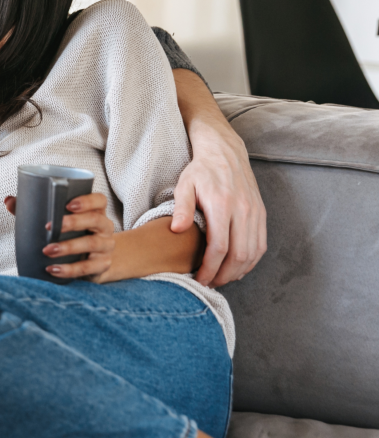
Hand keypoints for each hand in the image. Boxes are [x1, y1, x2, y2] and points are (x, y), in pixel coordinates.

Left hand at [4, 193, 115, 281]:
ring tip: (47, 251)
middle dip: (73, 223)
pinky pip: (87, 267)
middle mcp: (105, 227)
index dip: (86, 201)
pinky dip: (69, 269)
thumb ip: (34, 209)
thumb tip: (8, 201)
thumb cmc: (71, 234)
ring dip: (68, 247)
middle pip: (95, 220)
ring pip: (91, 243)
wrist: (94, 259)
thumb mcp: (58, 220)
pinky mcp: (102, 265)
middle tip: (49, 227)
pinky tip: (53, 269)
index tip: (68, 204)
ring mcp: (106, 246)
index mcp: (96, 211)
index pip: (99, 200)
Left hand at [172, 129, 266, 287]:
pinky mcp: (262, 215)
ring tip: (221, 279)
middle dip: (224, 275)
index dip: (210, 268)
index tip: (199, 279)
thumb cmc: (201, 170)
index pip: (219, 248)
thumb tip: (176, 230)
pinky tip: (237, 268)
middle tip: (209, 284)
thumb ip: (181, 208)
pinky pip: (260, 245)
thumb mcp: (184, 185)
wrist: (225, 153)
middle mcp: (243, 211)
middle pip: (239, 256)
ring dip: (238, 271)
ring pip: (252, 253)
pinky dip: (250, 261)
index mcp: (223, 206)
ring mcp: (255, 214)